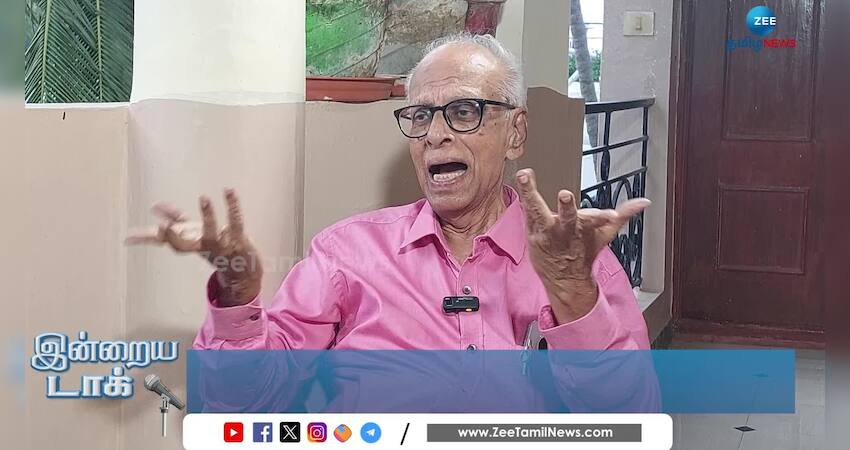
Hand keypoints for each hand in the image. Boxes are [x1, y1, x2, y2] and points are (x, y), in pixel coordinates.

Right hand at [125, 188, 262, 306]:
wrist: (243, 269)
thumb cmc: (213, 247)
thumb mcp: (192, 235)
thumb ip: (175, 220)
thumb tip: (155, 207)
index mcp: (189, 245)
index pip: (166, 241)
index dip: (149, 238)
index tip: (133, 234)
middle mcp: (201, 247)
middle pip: (184, 245)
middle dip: (172, 237)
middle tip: (161, 227)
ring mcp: (220, 244)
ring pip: (212, 232)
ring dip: (207, 217)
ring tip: (203, 198)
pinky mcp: (238, 238)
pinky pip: (235, 221)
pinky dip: (232, 206)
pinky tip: (229, 190)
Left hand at [515, 168, 649, 323]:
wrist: (564, 277)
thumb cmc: (584, 250)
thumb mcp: (604, 233)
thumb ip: (623, 215)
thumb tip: (644, 202)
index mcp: (583, 229)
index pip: (595, 221)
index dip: (601, 217)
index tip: (609, 216)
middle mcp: (564, 231)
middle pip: (567, 218)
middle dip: (567, 208)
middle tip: (565, 194)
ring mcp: (546, 232)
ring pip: (538, 211)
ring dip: (531, 193)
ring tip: (525, 176)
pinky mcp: (532, 230)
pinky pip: (527, 210)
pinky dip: (524, 196)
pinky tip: (521, 179)